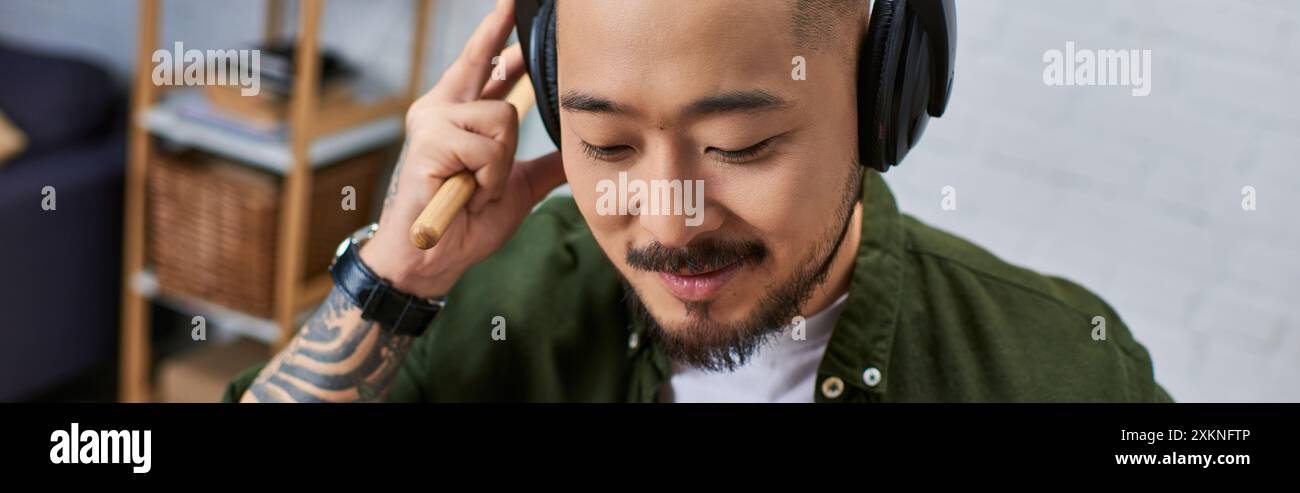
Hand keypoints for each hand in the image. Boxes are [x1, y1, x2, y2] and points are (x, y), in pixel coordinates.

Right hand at [361, 0, 565, 298]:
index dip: (497, 33)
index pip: (483, 63)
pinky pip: (489, 145)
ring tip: (477, 188)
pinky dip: (489, 177)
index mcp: (459, 115)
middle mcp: (442, 109)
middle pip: (494, 74)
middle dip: (503, 79)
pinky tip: (468, 192)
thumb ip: (543, 166)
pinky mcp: (431, 138)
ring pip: (504, 119)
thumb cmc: (465, 224)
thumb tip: (573, 155)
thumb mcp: (516, 190)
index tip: (510, 5)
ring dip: (501, 166)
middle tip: (502, 73)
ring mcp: (433, 120)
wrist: (434, 257)